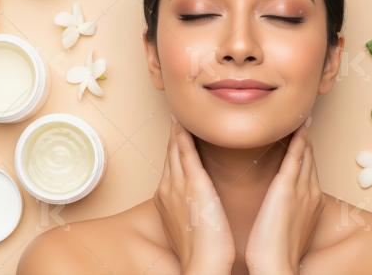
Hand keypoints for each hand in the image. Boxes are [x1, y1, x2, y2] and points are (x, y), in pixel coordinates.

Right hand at [153, 115, 235, 274]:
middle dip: (173, 134)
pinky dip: (184, 135)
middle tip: (177, 113)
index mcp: (168, 199)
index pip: (172, 166)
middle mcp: (169, 188)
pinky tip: (184, 121)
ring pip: (175, 149)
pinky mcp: (193, 184)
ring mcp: (178, 185)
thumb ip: (194, 209)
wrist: (202, 266)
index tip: (178, 133)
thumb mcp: (193, 225)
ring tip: (180, 112)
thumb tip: (201, 204)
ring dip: (178, 130)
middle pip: (170, 154)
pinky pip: (185, 152)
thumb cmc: (203, 252)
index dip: (174, 148)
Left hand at [245, 119, 324, 274]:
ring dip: (303, 133)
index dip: (305, 149)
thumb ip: (284, 210)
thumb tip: (277, 205)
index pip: (308, 167)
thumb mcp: (285, 226)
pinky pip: (296, 156)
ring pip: (305, 153)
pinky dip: (299, 139)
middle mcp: (310, 191)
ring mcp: (302, 188)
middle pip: (310, 157)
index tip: (301, 133)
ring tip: (301, 113)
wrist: (276, 266)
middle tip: (303, 114)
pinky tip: (299, 125)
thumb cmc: (274, 252)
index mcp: (310, 201)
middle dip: (307, 137)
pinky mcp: (288, 188)